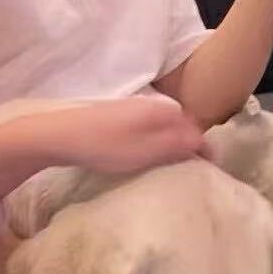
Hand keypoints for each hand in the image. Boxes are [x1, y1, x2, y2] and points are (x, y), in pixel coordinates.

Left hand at [46, 96, 207, 173]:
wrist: (62, 136)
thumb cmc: (106, 145)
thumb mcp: (146, 150)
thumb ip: (176, 145)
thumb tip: (203, 142)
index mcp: (160, 110)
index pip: (193, 128)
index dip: (204, 148)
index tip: (211, 168)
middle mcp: (149, 104)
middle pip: (179, 124)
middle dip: (189, 144)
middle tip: (193, 168)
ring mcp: (132, 109)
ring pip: (162, 126)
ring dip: (171, 143)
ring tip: (172, 166)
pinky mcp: (117, 117)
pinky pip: (147, 128)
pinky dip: (154, 141)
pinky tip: (146, 156)